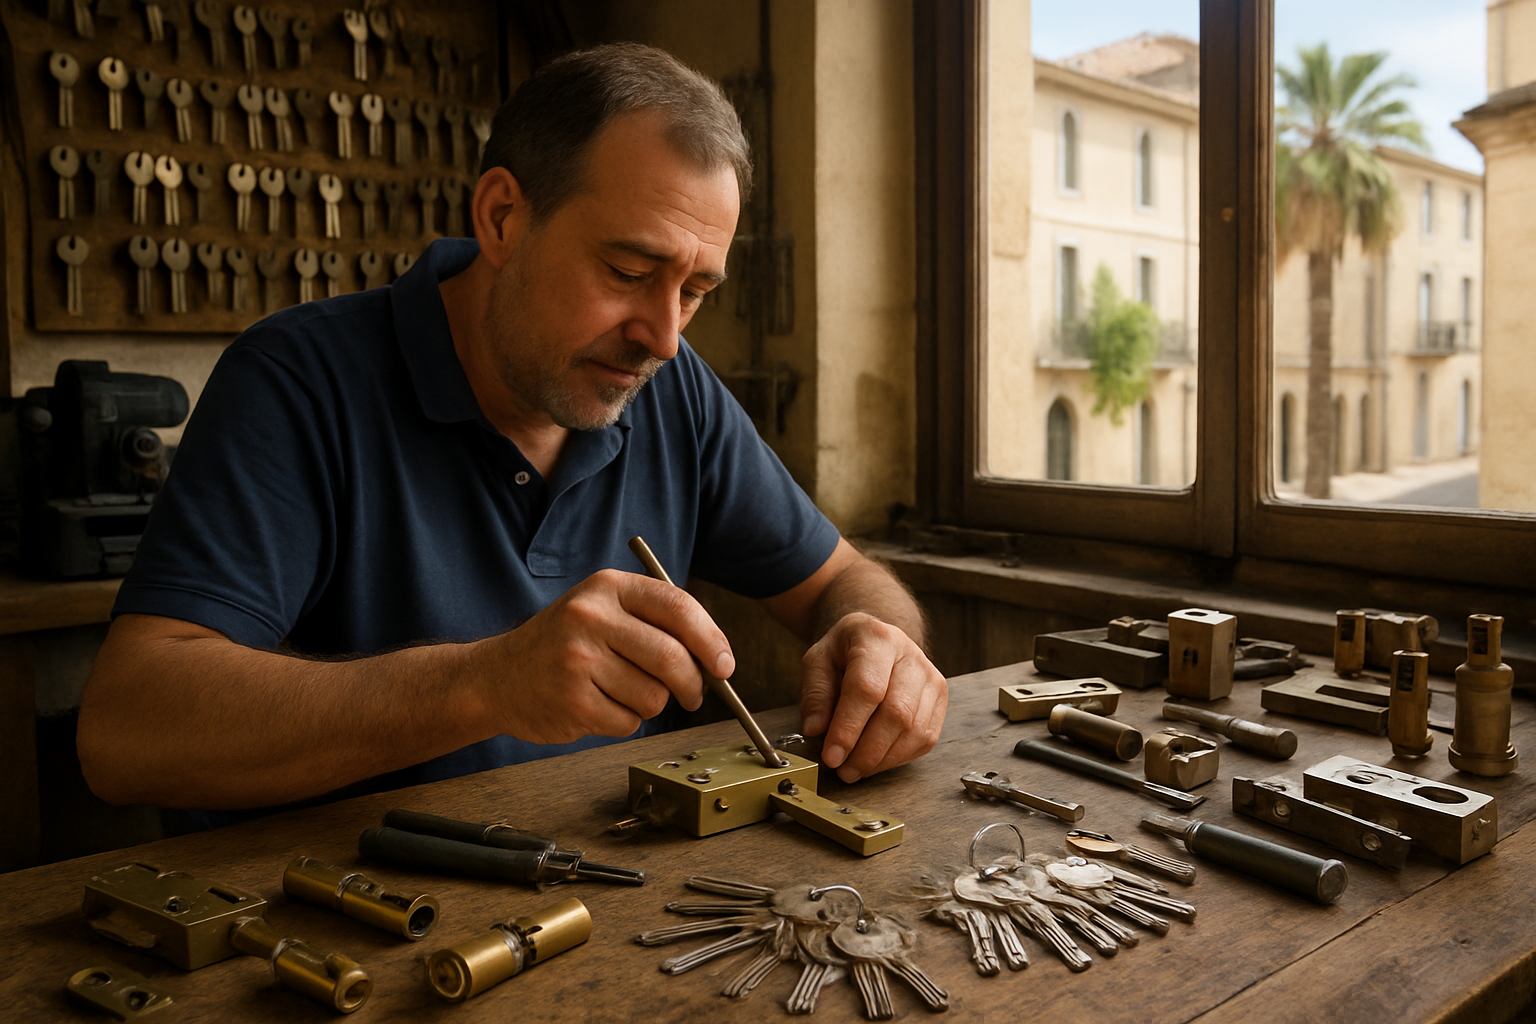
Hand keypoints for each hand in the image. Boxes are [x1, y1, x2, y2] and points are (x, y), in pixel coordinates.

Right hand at [481, 569, 733, 744]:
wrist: (496, 677)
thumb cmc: (561, 644)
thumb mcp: (602, 610)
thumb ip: (655, 624)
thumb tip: (716, 658)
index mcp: (607, 587)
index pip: (678, 607)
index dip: (711, 640)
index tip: (725, 665)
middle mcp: (590, 617)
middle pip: (673, 658)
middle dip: (693, 684)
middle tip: (692, 695)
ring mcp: (578, 660)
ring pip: (654, 697)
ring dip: (651, 705)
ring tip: (622, 693)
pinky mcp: (572, 702)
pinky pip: (628, 722)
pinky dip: (625, 721)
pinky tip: (598, 705)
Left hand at [798, 612, 947, 782]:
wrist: (876, 642)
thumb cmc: (845, 652)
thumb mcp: (817, 662)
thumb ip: (815, 695)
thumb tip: (815, 731)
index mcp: (877, 639)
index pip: (867, 689)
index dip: (849, 727)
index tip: (831, 756)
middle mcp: (911, 656)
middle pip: (897, 713)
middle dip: (867, 751)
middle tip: (843, 770)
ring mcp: (931, 678)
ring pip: (914, 731)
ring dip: (882, 759)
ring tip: (855, 769)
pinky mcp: (940, 699)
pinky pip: (925, 739)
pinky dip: (899, 757)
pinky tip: (876, 761)